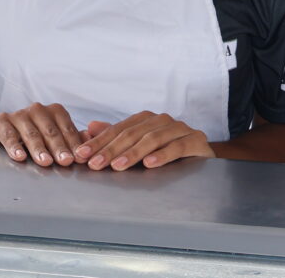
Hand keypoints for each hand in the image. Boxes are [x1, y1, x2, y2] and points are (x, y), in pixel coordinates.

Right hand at [0, 102, 87, 166]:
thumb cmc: (34, 137)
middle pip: (51, 131)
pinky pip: (8, 135)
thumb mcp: (54, 138)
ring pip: (31, 134)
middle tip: (66, 161)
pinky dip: (14, 146)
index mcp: (54, 111)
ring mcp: (19, 114)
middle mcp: (37, 109)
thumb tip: (90, 141)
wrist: (1, 134)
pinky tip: (19, 156)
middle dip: (59, 147)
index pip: (67, 129)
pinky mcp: (1, 121)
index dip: (74, 144)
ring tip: (46, 162)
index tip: (79, 158)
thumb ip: (72, 139)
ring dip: (39, 149)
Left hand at [75, 111, 214, 170]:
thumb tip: (90, 127)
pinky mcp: (196, 140)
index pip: (118, 130)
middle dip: (111, 149)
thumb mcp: (138, 145)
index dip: (99, 142)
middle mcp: (162, 120)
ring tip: (117, 166)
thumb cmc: (167, 150)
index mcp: (146, 119)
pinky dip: (163, 155)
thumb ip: (116, 137)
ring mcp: (180, 129)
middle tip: (95, 164)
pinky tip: (150, 164)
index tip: (82, 154)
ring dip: (134, 153)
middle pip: (133, 134)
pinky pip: (178, 146)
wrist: (202, 155)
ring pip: (153, 138)